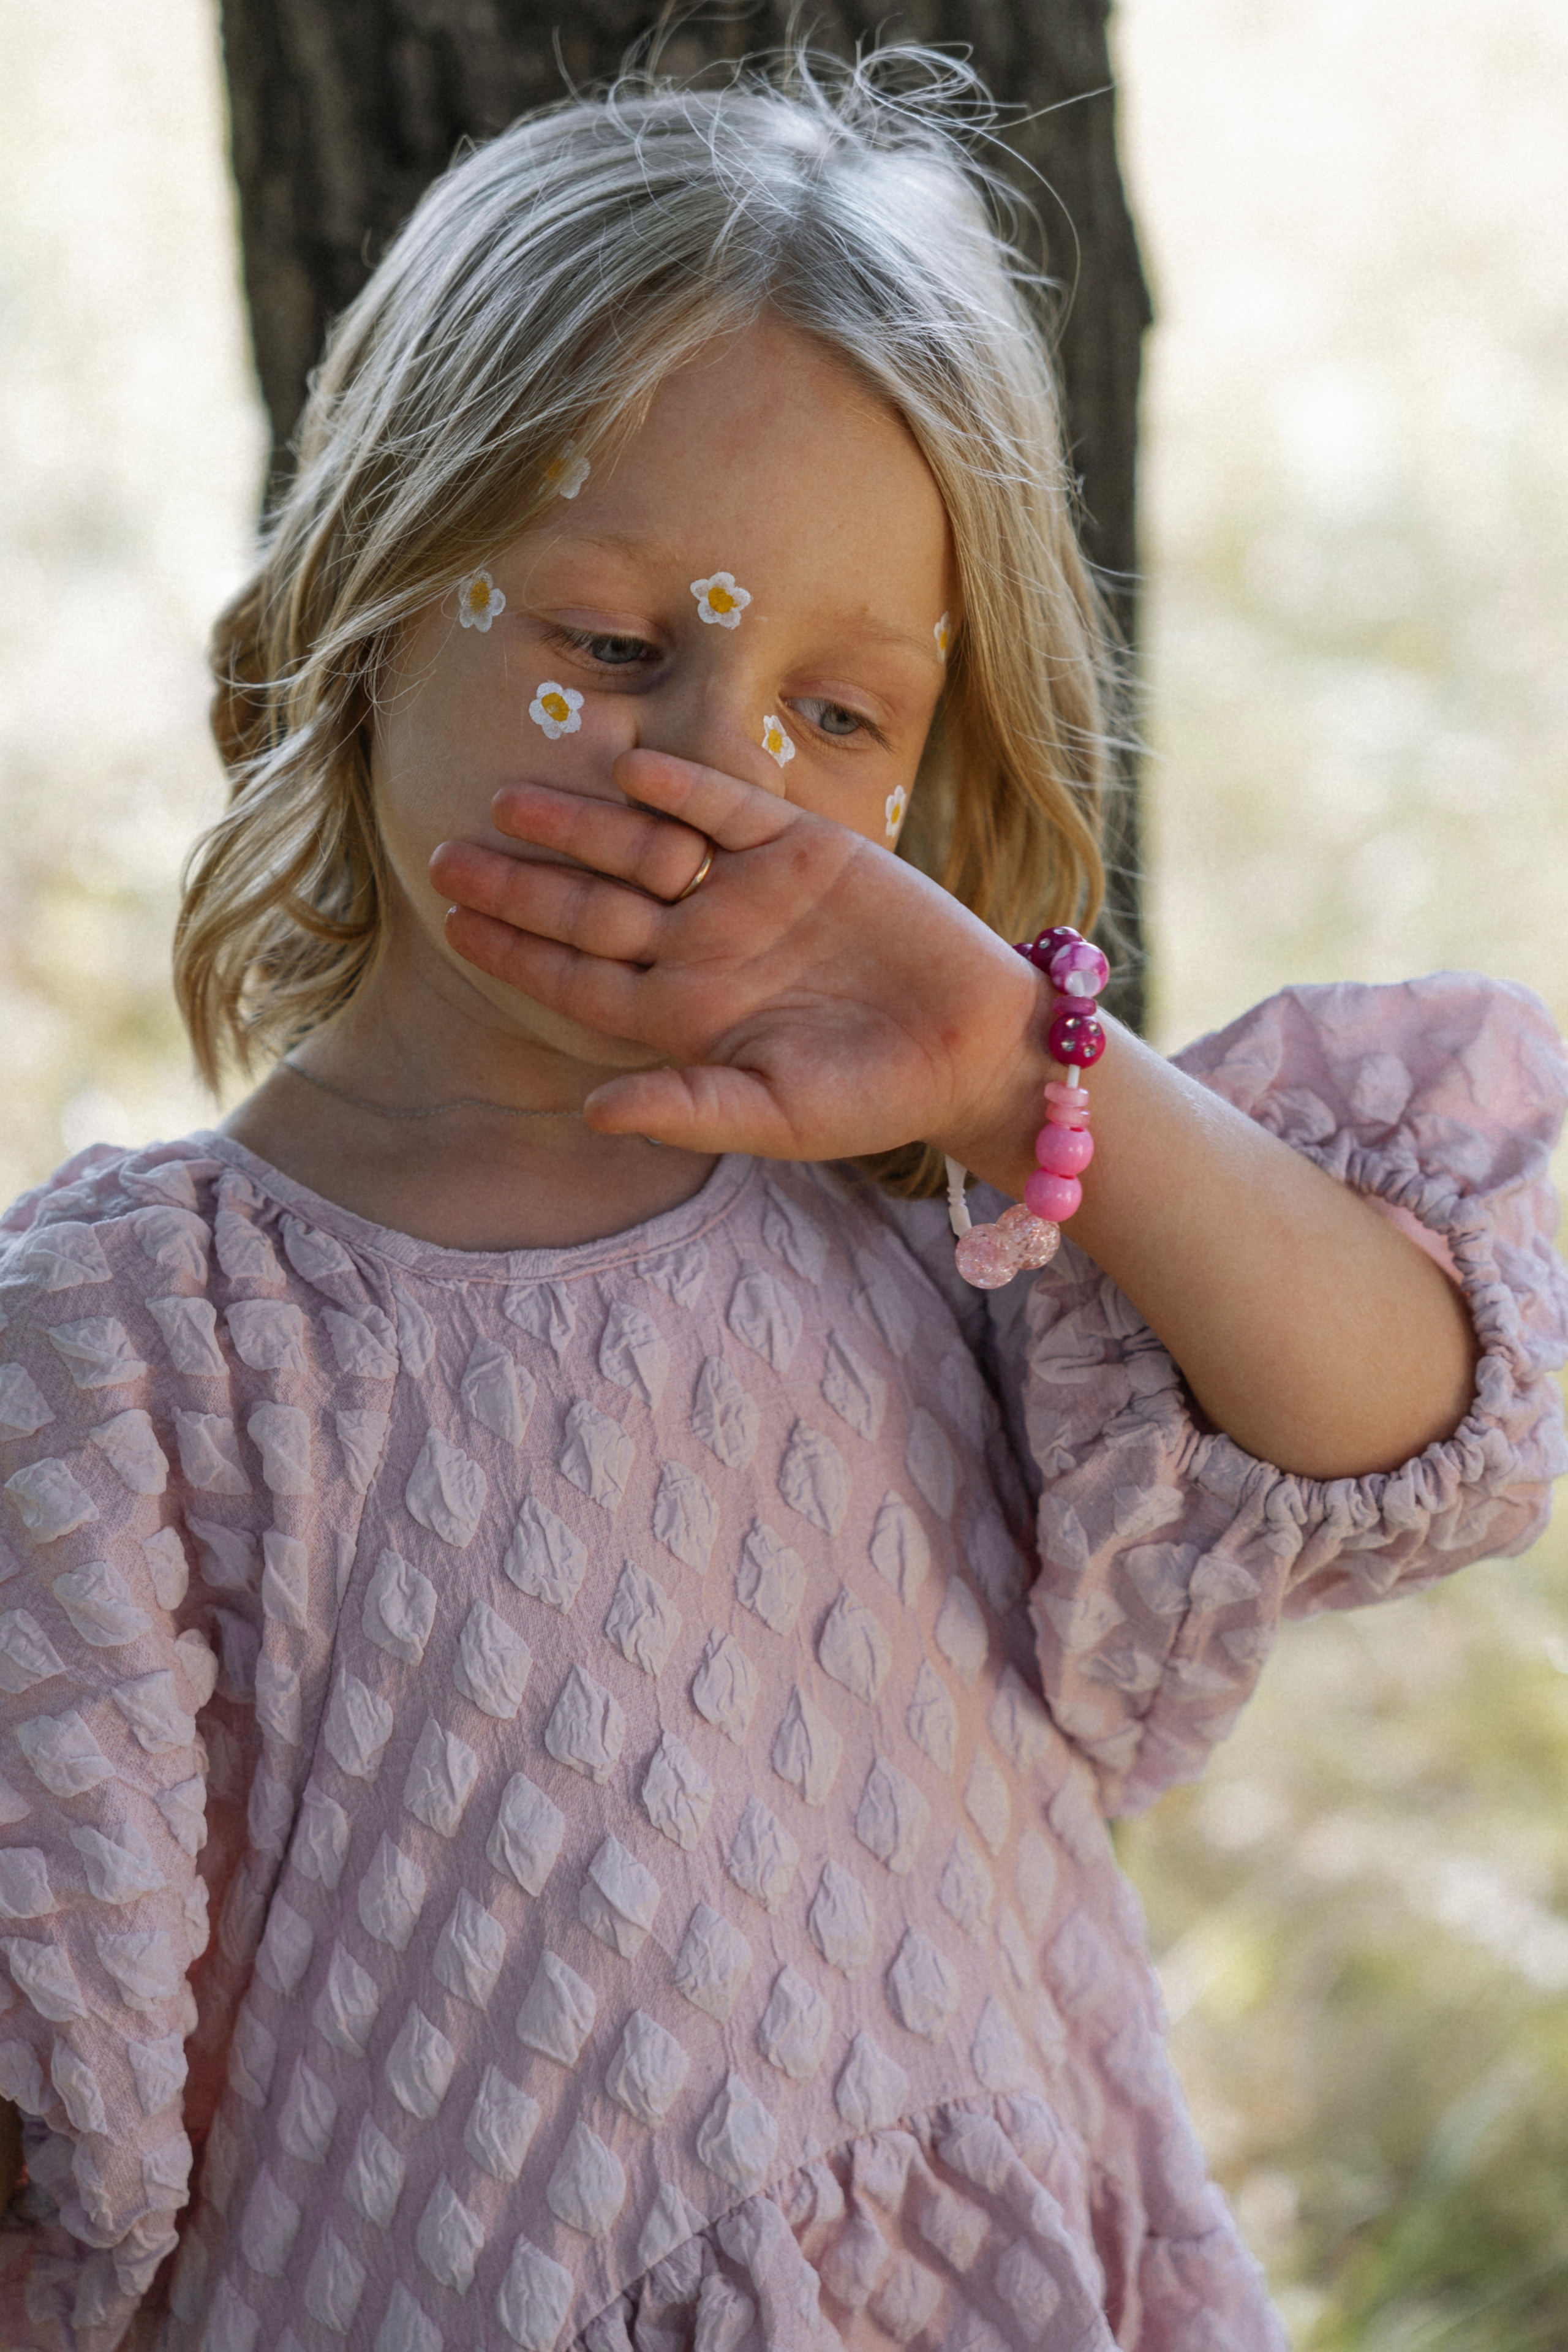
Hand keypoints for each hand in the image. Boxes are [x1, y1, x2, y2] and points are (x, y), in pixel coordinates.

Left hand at [429, 747, 1044, 1165]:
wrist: (974, 1048)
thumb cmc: (873, 1098)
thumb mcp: (776, 1116)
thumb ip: (687, 1108)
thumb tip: (592, 1113)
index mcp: (684, 1014)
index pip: (580, 978)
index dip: (517, 953)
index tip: (454, 926)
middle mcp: (702, 946)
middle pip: (592, 906)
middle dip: (522, 884)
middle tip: (446, 856)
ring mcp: (747, 893)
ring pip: (644, 848)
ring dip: (581, 825)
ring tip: (513, 800)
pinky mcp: (803, 849)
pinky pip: (726, 809)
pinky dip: (683, 787)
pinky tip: (631, 768)